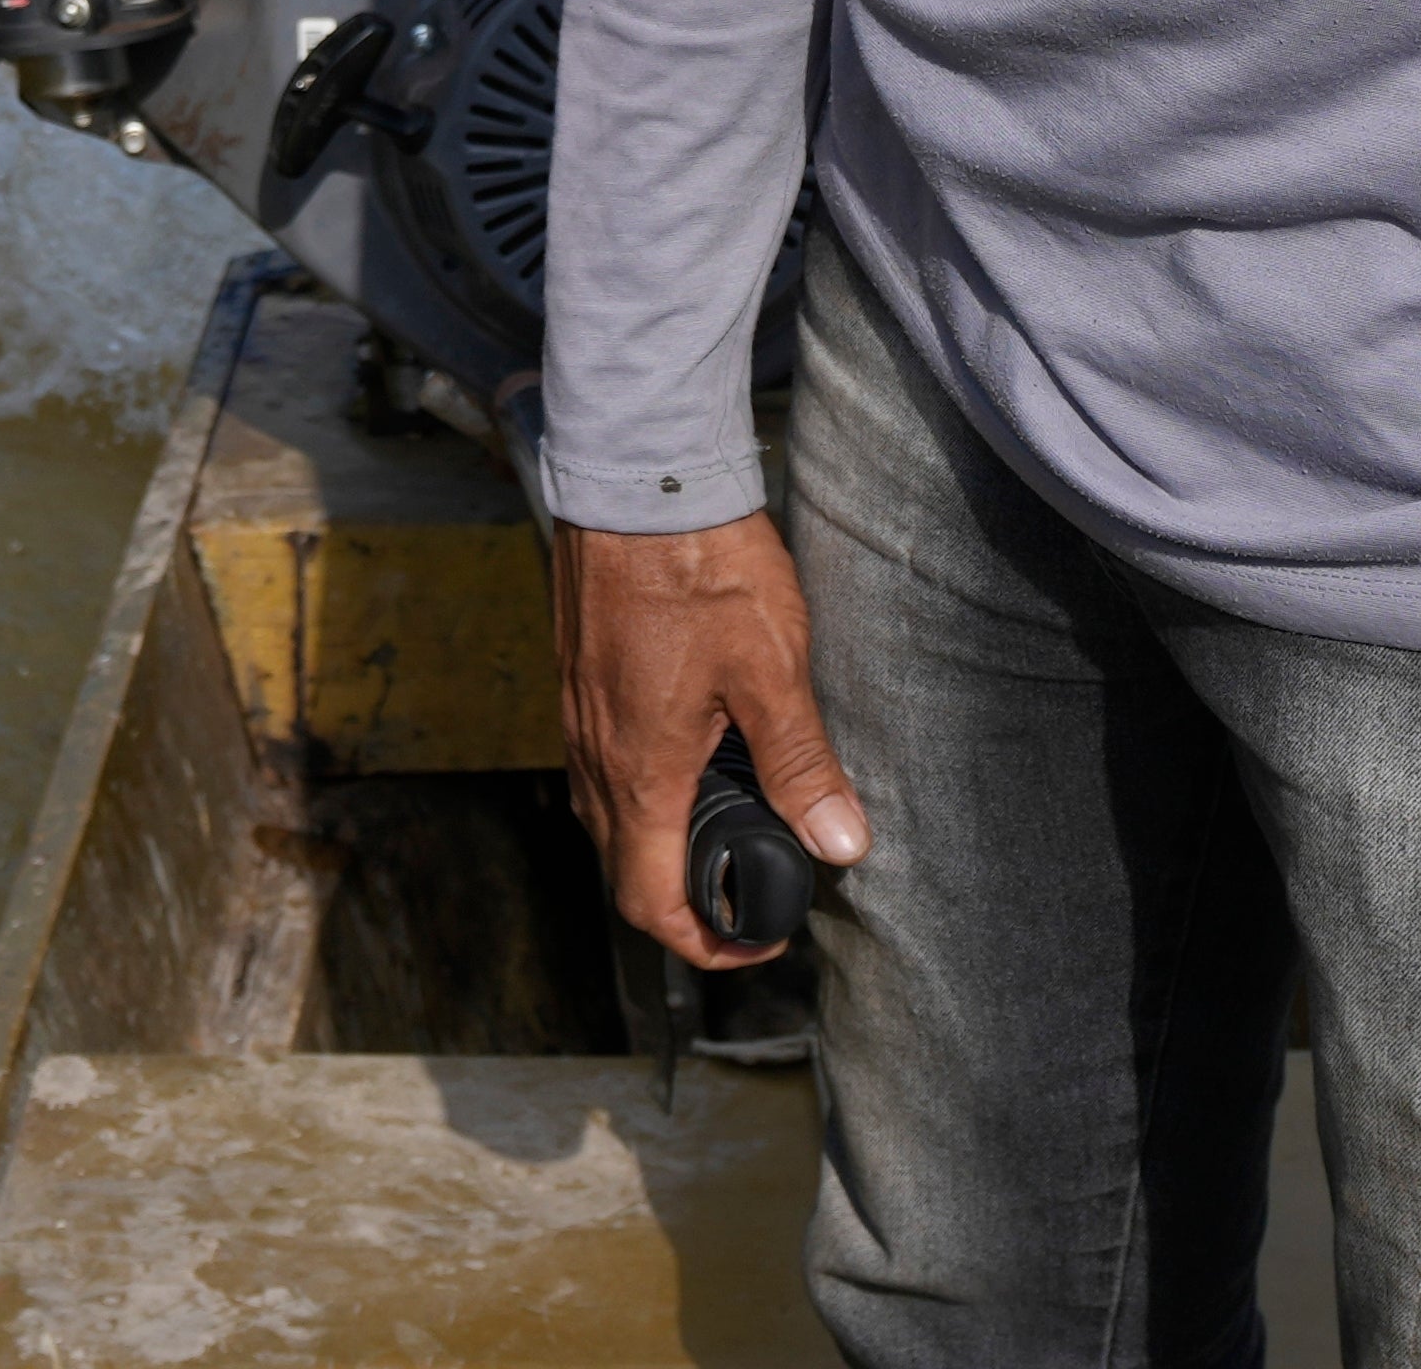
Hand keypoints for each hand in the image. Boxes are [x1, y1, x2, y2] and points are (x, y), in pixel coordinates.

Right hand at [552, 512, 871, 967]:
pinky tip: (692, 762)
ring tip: (729, 835)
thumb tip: (839, 844)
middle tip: (751, 896)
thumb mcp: (771, 667)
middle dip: (683, 902)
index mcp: (641, 770)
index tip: (753, 940)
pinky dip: (643, 795)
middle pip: (623, 870)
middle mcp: (596, 755)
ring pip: (609, 821)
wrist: (638, 478)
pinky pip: (602, 769)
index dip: (701, 942)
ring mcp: (580, 718)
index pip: (649, 899)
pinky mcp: (582, 682)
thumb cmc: (699, 565)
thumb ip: (802, 762)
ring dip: (660, 849)